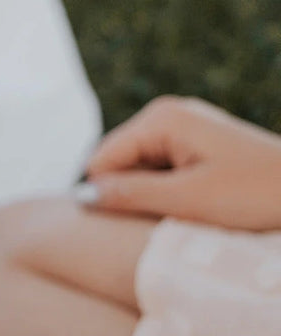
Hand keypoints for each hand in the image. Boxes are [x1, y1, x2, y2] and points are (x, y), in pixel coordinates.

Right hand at [83, 96, 280, 230]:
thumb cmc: (255, 195)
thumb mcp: (186, 200)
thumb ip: (129, 195)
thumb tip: (81, 198)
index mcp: (161, 118)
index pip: (100, 163)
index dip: (108, 198)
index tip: (141, 220)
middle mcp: (166, 114)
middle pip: (115, 165)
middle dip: (129, 195)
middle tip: (168, 215)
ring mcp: (181, 127)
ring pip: (134, 172)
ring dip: (148, 198)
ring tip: (185, 210)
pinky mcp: (193, 144)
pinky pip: (156, 172)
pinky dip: (164, 193)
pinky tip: (190, 205)